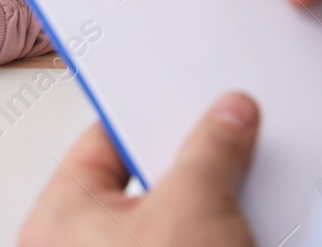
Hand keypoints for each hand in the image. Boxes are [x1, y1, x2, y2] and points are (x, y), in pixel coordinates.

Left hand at [19, 91, 259, 246]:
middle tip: (233, 125)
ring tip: (258, 171)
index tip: (190, 90)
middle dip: (191, 156)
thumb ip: (211, 149)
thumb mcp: (195, 207)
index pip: (103, 140)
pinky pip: (194, 246)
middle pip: (143, 181)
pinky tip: (261, 220)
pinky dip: (223, 234)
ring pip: (174, 220)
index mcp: (60, 219)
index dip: (150, 111)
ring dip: (215, 199)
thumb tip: (228, 115)